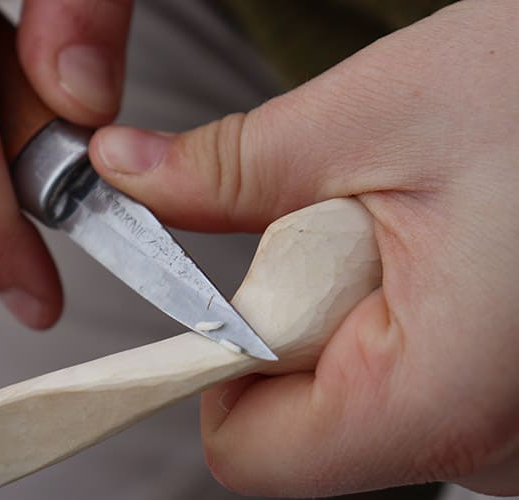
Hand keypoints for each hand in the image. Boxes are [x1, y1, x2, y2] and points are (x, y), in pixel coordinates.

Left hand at [90, 0, 518, 495]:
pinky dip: (409, 322)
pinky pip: (420, 384)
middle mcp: (492, 447)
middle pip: (303, 420)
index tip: (214, 300)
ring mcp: (510, 433)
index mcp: (440, 398)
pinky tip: (462, 262)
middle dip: (298, 320)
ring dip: (357, 313)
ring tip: (434, 239)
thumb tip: (130, 169)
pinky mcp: (517, 403)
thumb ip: (235, 166)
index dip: (209, 367)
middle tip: (362, 232)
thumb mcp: (381, 116)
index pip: (247, 450)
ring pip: (363, 399)